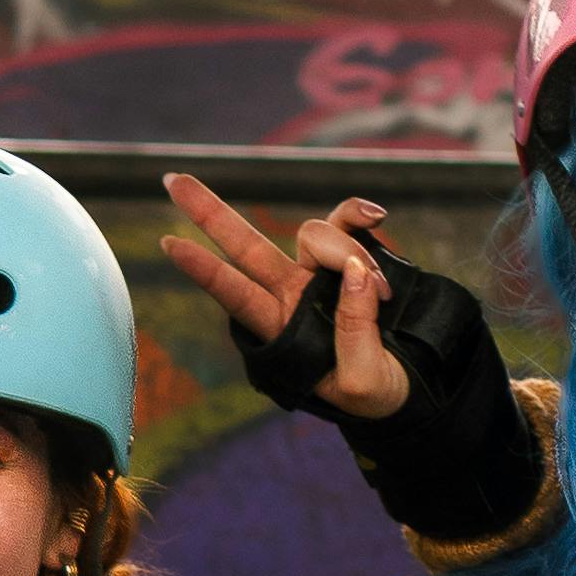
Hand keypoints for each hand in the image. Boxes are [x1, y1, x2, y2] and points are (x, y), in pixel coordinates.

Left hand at [160, 175, 411, 421]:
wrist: (406, 388)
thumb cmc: (374, 396)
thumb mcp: (363, 382)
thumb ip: (356, 330)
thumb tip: (356, 270)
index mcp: (281, 329)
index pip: (236, 294)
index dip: (204, 269)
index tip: (169, 244)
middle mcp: (291, 294)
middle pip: (245, 246)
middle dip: (209, 213)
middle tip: (171, 180)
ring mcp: (319, 272)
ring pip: (315, 234)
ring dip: (349, 252)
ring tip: (382, 291)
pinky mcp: (352, 255)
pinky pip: (346, 220)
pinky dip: (358, 214)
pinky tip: (379, 217)